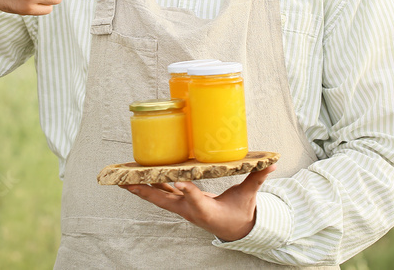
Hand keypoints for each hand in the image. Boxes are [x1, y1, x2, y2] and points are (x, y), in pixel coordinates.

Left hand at [119, 165, 276, 241]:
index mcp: (207, 211)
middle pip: (162, 200)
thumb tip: (270, 164)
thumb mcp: (247, 197)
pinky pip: (160, 194)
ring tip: (123, 176)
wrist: (235, 230)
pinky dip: (149, 185)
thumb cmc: (239, 213)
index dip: (189, 192)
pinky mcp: (180, 204)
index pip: (195, 200)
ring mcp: (182, 208)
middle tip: (125, 179)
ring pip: (156, 197)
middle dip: (143, 190)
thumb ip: (256, 179)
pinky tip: (139, 176)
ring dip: (140, 187)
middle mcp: (189, 210)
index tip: (181, 183)